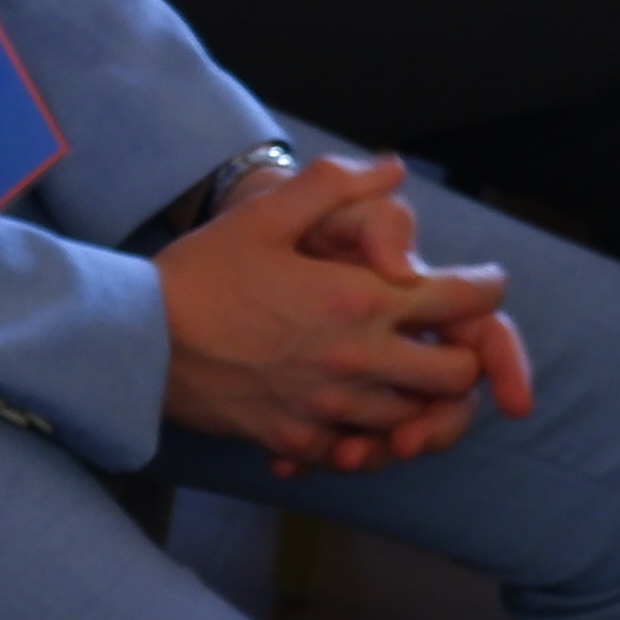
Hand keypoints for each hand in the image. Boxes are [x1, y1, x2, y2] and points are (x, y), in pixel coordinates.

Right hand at [154, 152, 529, 472]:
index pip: (464, 300)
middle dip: (462, 354)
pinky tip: (350, 412)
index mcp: (359, 298)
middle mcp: (357, 358)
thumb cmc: (198, 273)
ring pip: (414, 418)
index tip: (480, 284)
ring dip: (418, 398)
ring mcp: (330, 406)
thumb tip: (393, 169)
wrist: (134, 341)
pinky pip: (357, 451)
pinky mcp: (297, 437)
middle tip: (442, 337)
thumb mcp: (264, 215)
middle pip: (456, 375)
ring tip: (401, 374)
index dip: (486, 288)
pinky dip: (366, 436)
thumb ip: (334, 185)